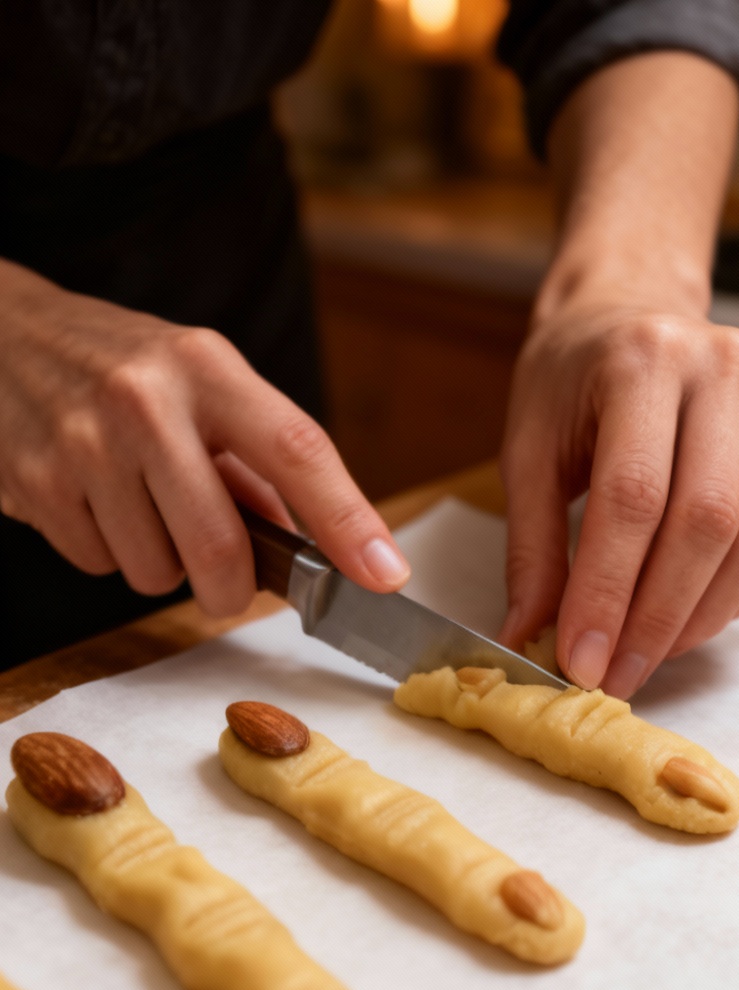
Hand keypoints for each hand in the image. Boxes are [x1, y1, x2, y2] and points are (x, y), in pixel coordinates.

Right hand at [0, 260, 409, 616]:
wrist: (1, 334)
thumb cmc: (120, 366)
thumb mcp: (197, 381)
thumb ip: (255, 460)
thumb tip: (318, 547)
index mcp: (206, 367)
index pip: (296, 450)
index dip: (348, 520)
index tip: (384, 573)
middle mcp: (145, 400)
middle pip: (220, 545)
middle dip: (232, 590)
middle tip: (227, 586)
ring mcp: (84, 444)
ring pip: (154, 572)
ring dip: (159, 563)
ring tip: (137, 506)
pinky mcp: (35, 483)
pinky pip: (98, 566)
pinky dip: (106, 552)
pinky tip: (93, 501)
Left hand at [499, 299, 738, 696]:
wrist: (626, 312)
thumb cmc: (570, 380)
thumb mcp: (527, 452)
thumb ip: (532, 548)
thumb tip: (528, 638)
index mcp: (640, 362)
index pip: (632, 497)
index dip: (608, 590)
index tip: (581, 658)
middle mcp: (718, 371)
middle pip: (705, 520)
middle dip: (657, 616)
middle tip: (616, 674)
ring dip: (700, 614)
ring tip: (647, 657)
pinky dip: (732, 594)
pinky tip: (687, 622)